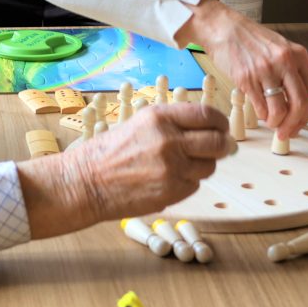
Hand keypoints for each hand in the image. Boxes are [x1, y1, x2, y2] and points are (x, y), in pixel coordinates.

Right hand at [21, 103, 230, 236]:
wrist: (86, 182)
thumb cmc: (111, 151)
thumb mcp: (141, 123)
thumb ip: (175, 123)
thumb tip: (212, 129)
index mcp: (160, 117)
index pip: (208, 115)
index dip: (220, 122)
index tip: (221, 127)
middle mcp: (169, 140)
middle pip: (216, 141)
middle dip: (222, 145)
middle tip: (220, 148)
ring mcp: (171, 168)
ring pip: (209, 166)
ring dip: (202, 166)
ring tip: (181, 165)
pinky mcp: (171, 191)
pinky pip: (194, 185)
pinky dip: (187, 182)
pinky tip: (167, 179)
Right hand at [174, 0, 307, 136]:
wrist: (224, 28)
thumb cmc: (251, 40)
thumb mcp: (280, 49)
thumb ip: (292, 72)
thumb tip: (299, 102)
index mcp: (298, 55)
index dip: (306, 115)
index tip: (299, 124)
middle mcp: (285, 62)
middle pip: (299, 104)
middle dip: (294, 124)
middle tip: (286, 132)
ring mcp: (265, 70)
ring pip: (280, 110)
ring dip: (276, 122)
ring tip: (271, 122)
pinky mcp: (247, 78)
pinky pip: (260, 107)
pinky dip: (262, 115)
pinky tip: (260, 112)